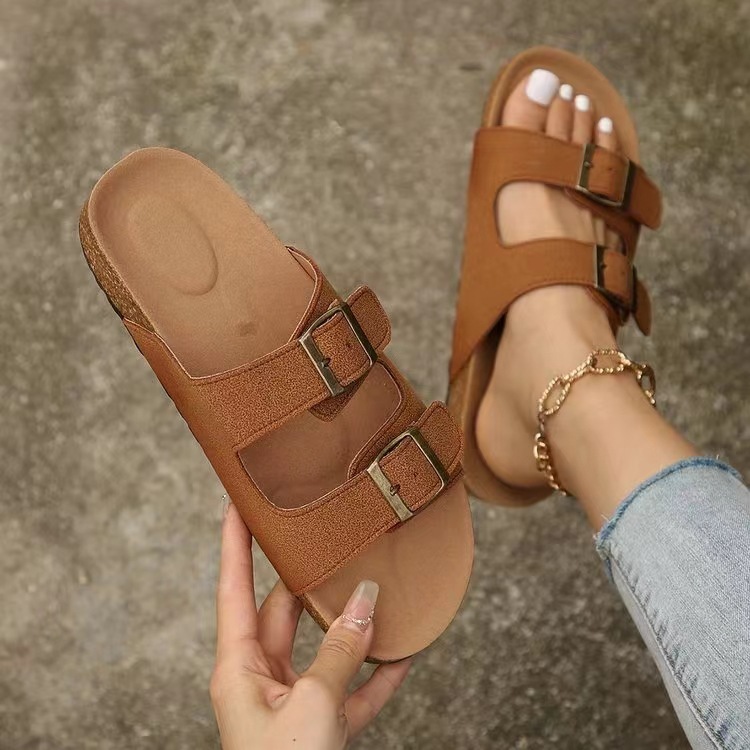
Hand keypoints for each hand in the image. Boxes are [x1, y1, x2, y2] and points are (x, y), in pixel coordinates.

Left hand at [210, 503, 412, 749]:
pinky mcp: (321, 727)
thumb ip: (341, 650)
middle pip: (286, 610)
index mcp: (238, 666)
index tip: (238, 502)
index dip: (235, 542)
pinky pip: (352, 688)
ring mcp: (292, 702)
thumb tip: (367, 598)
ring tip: (380, 587)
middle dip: (310, 576)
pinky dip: (377, 672)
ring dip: (354, 625)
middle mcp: (261, 677)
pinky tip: (406, 651)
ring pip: (325, 647)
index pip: (233, 587)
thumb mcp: (312, 706)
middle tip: (329, 536)